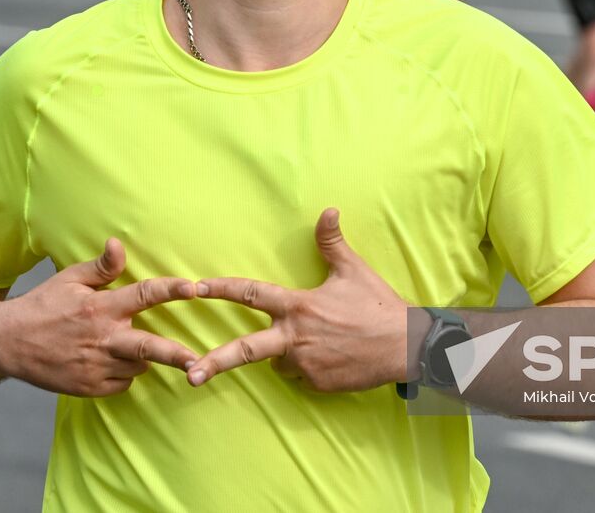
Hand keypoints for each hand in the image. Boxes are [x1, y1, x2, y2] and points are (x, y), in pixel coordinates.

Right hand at [0, 239, 197, 396]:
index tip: (194, 288)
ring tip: (121, 343)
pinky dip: (123, 373)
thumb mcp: (69, 280)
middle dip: (176, 355)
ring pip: (139, 365)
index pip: (144, 294)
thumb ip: (101, 267)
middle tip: (198, 361)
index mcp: (100, 307)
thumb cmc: (43, 306)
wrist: (7, 343)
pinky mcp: (90, 388)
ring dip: (141, 356)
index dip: (171, 289)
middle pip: (148, 347)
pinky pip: (123, 383)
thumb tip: (119, 243)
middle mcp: (102, 338)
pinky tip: (107, 360)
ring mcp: (96, 366)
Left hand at [187, 208, 407, 391]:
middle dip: (214, 362)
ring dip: (288, 352)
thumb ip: (332, 243)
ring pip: (279, 360)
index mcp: (298, 305)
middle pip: (245, 350)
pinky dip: (310, 366)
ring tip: (323, 340)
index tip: (193, 288)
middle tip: (189, 373)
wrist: (405, 346)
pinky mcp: (317, 384)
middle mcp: (294, 336)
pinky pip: (302, 375)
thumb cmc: (377, 305)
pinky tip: (335, 356)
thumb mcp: (353, 270)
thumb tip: (328, 210)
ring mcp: (305, 364)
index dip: (221, 288)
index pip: (251, 293)